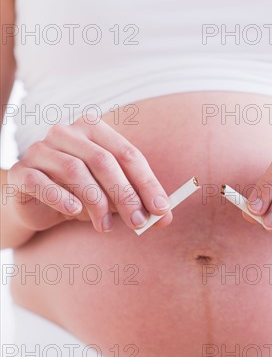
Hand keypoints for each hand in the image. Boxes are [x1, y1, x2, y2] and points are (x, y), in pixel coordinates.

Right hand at [7, 117, 171, 232]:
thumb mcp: (110, 194)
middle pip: (104, 161)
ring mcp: (41, 148)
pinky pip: (43, 183)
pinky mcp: (22, 170)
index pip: (127, 154)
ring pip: (76, 170)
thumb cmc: (79, 193)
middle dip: (126, 195)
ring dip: (96, 202)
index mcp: (94, 129)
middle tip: (139, 223)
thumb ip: (134, 199)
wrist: (34, 201)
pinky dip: (62, 198)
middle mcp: (67, 132)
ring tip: (105, 226)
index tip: (162, 210)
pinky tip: (74, 212)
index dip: (147, 183)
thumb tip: (164, 216)